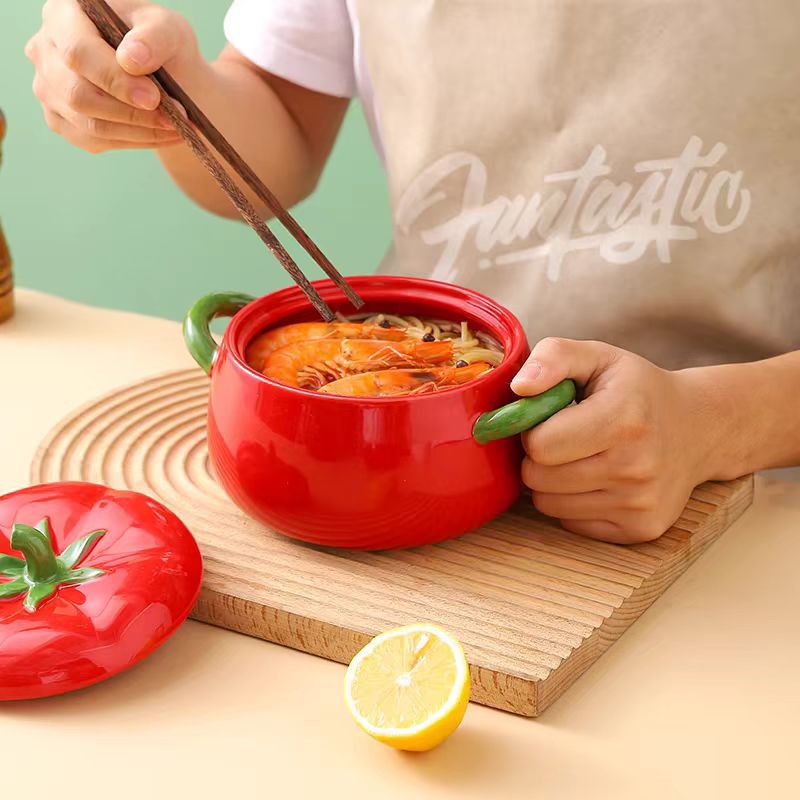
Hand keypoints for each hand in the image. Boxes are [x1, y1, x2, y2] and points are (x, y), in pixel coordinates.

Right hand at [25, 0, 197, 152]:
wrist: (160, 71)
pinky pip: (93, 141)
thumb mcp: (167, 28)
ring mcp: (49, 88)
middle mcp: (46, 50)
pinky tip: (160, 135)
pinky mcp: (61, 119)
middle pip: (79, 94)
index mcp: (64, 14)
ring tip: (175, 128)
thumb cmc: (158, 43)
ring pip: (89, 124)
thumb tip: (132, 60)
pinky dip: (133, 142)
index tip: (154, 97)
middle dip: (131, 113)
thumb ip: (153, 36)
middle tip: (172, 120)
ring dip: (138, 132)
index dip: (114, 79)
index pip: (78, 52)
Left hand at [512, 338, 719, 543]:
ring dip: (552, 482)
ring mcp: (641, 504)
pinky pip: (570, 524)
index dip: (534, 430)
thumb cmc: (637, 390)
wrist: (698, 428)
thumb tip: (519, 388)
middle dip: (539, 457)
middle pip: (537, 479)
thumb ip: (554, 358)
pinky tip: (598, 479)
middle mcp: (637, 467)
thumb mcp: (598, 357)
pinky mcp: (641, 529)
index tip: (552, 418)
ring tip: (582, 457)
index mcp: (624, 419)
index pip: (539, 445)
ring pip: (548, 505)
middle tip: (565, 438)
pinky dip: (572, 504)